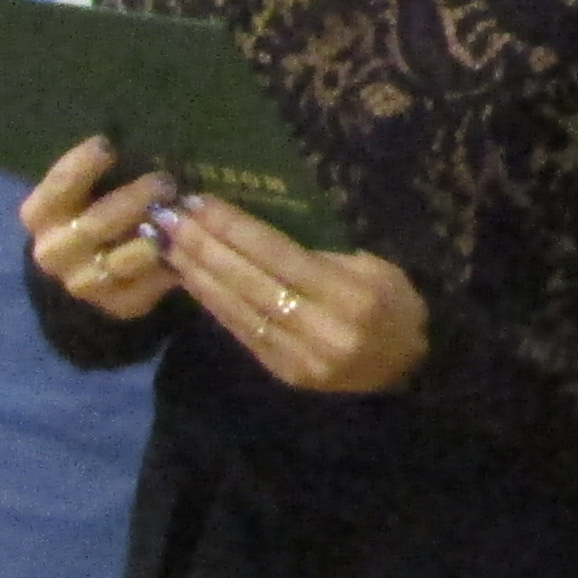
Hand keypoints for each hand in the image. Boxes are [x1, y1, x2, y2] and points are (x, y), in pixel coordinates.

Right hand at [23, 141, 184, 319]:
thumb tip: (132, 139)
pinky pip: (144, 289)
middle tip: (165, 182)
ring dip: (153, 239)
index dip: (82, 165)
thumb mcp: (83, 187)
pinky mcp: (113, 305)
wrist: (83, 267)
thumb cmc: (88, 208)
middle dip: (133, 201)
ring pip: (120, 260)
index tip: (108, 145)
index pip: (58, 186)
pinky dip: (165, 270)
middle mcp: (53, 252)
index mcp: (39, 214)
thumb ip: (98, 171)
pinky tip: (184, 252)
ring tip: (180, 218)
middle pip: (94, 224)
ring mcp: (81, 283)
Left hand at [154, 196, 428, 396]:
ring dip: (199, 276)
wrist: (408, 368)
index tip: (201, 203)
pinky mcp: (285, 374)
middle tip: (170, 220)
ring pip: (239, 310)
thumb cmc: (393, 303)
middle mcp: (322, 329)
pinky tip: (191, 280)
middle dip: (206, 247)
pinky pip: (242, 333)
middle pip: (251, 282)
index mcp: (351, 294)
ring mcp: (301, 357)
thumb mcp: (374, 266)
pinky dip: (214, 304)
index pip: (279, 255)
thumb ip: (321, 253)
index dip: (236, 228)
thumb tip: (255, 231)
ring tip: (169, 245)